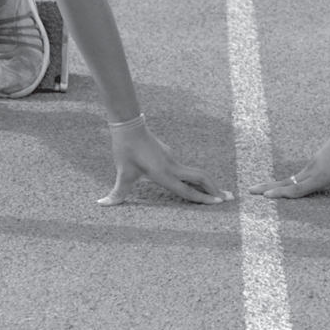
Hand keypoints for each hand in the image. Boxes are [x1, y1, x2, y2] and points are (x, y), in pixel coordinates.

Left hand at [100, 122, 233, 206]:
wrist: (129, 126)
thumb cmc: (126, 150)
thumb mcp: (122, 174)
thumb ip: (117, 193)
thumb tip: (102, 204)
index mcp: (164, 174)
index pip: (189, 191)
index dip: (205, 199)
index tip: (219, 203)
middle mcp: (173, 167)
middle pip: (201, 178)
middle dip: (215, 189)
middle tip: (228, 198)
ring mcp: (173, 159)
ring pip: (195, 173)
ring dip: (207, 183)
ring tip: (216, 192)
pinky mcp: (170, 154)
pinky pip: (186, 169)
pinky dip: (195, 177)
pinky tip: (194, 183)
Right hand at [247, 127, 329, 200]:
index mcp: (320, 176)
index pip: (299, 189)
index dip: (284, 195)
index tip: (267, 197)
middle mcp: (311, 171)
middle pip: (286, 183)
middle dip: (268, 188)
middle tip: (250, 193)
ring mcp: (310, 166)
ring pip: (288, 178)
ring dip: (273, 185)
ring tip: (258, 191)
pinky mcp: (312, 163)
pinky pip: (294, 176)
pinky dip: (284, 182)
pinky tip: (280, 186)